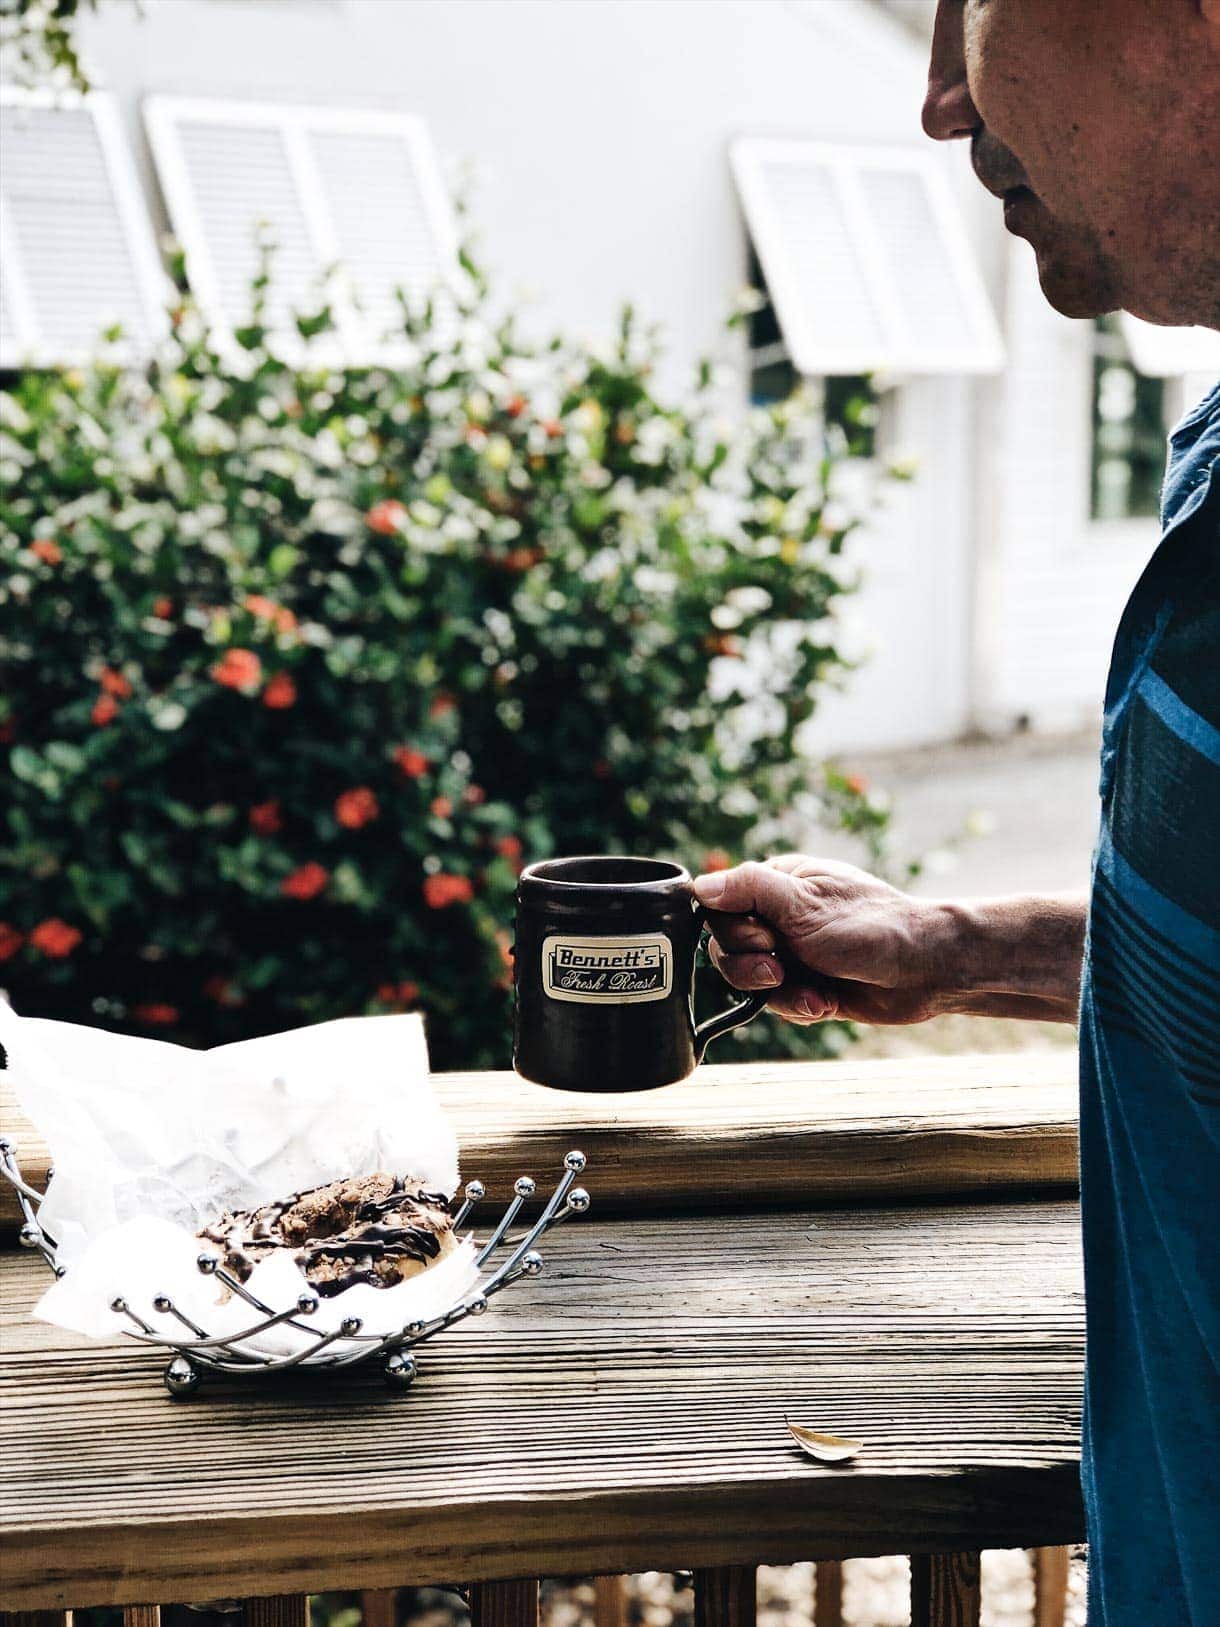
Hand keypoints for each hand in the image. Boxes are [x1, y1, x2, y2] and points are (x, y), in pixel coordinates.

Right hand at [693, 855, 1086, 1025]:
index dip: (735, 931)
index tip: (766, 939)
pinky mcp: (806, 984)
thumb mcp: (804, 904)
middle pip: (727, 946)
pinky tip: (826, 1003)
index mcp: (778, 883)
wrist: (926, 971)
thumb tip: (699, 886)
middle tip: (783, 968)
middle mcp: (780, 915)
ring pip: (749, 980)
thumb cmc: (872, 927)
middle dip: (753, 968)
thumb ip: (749, 890)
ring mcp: (793, 951)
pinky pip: (776, 1003)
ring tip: (815, 993)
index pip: (720, 905)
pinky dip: (799, 1007)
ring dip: (780, 993)